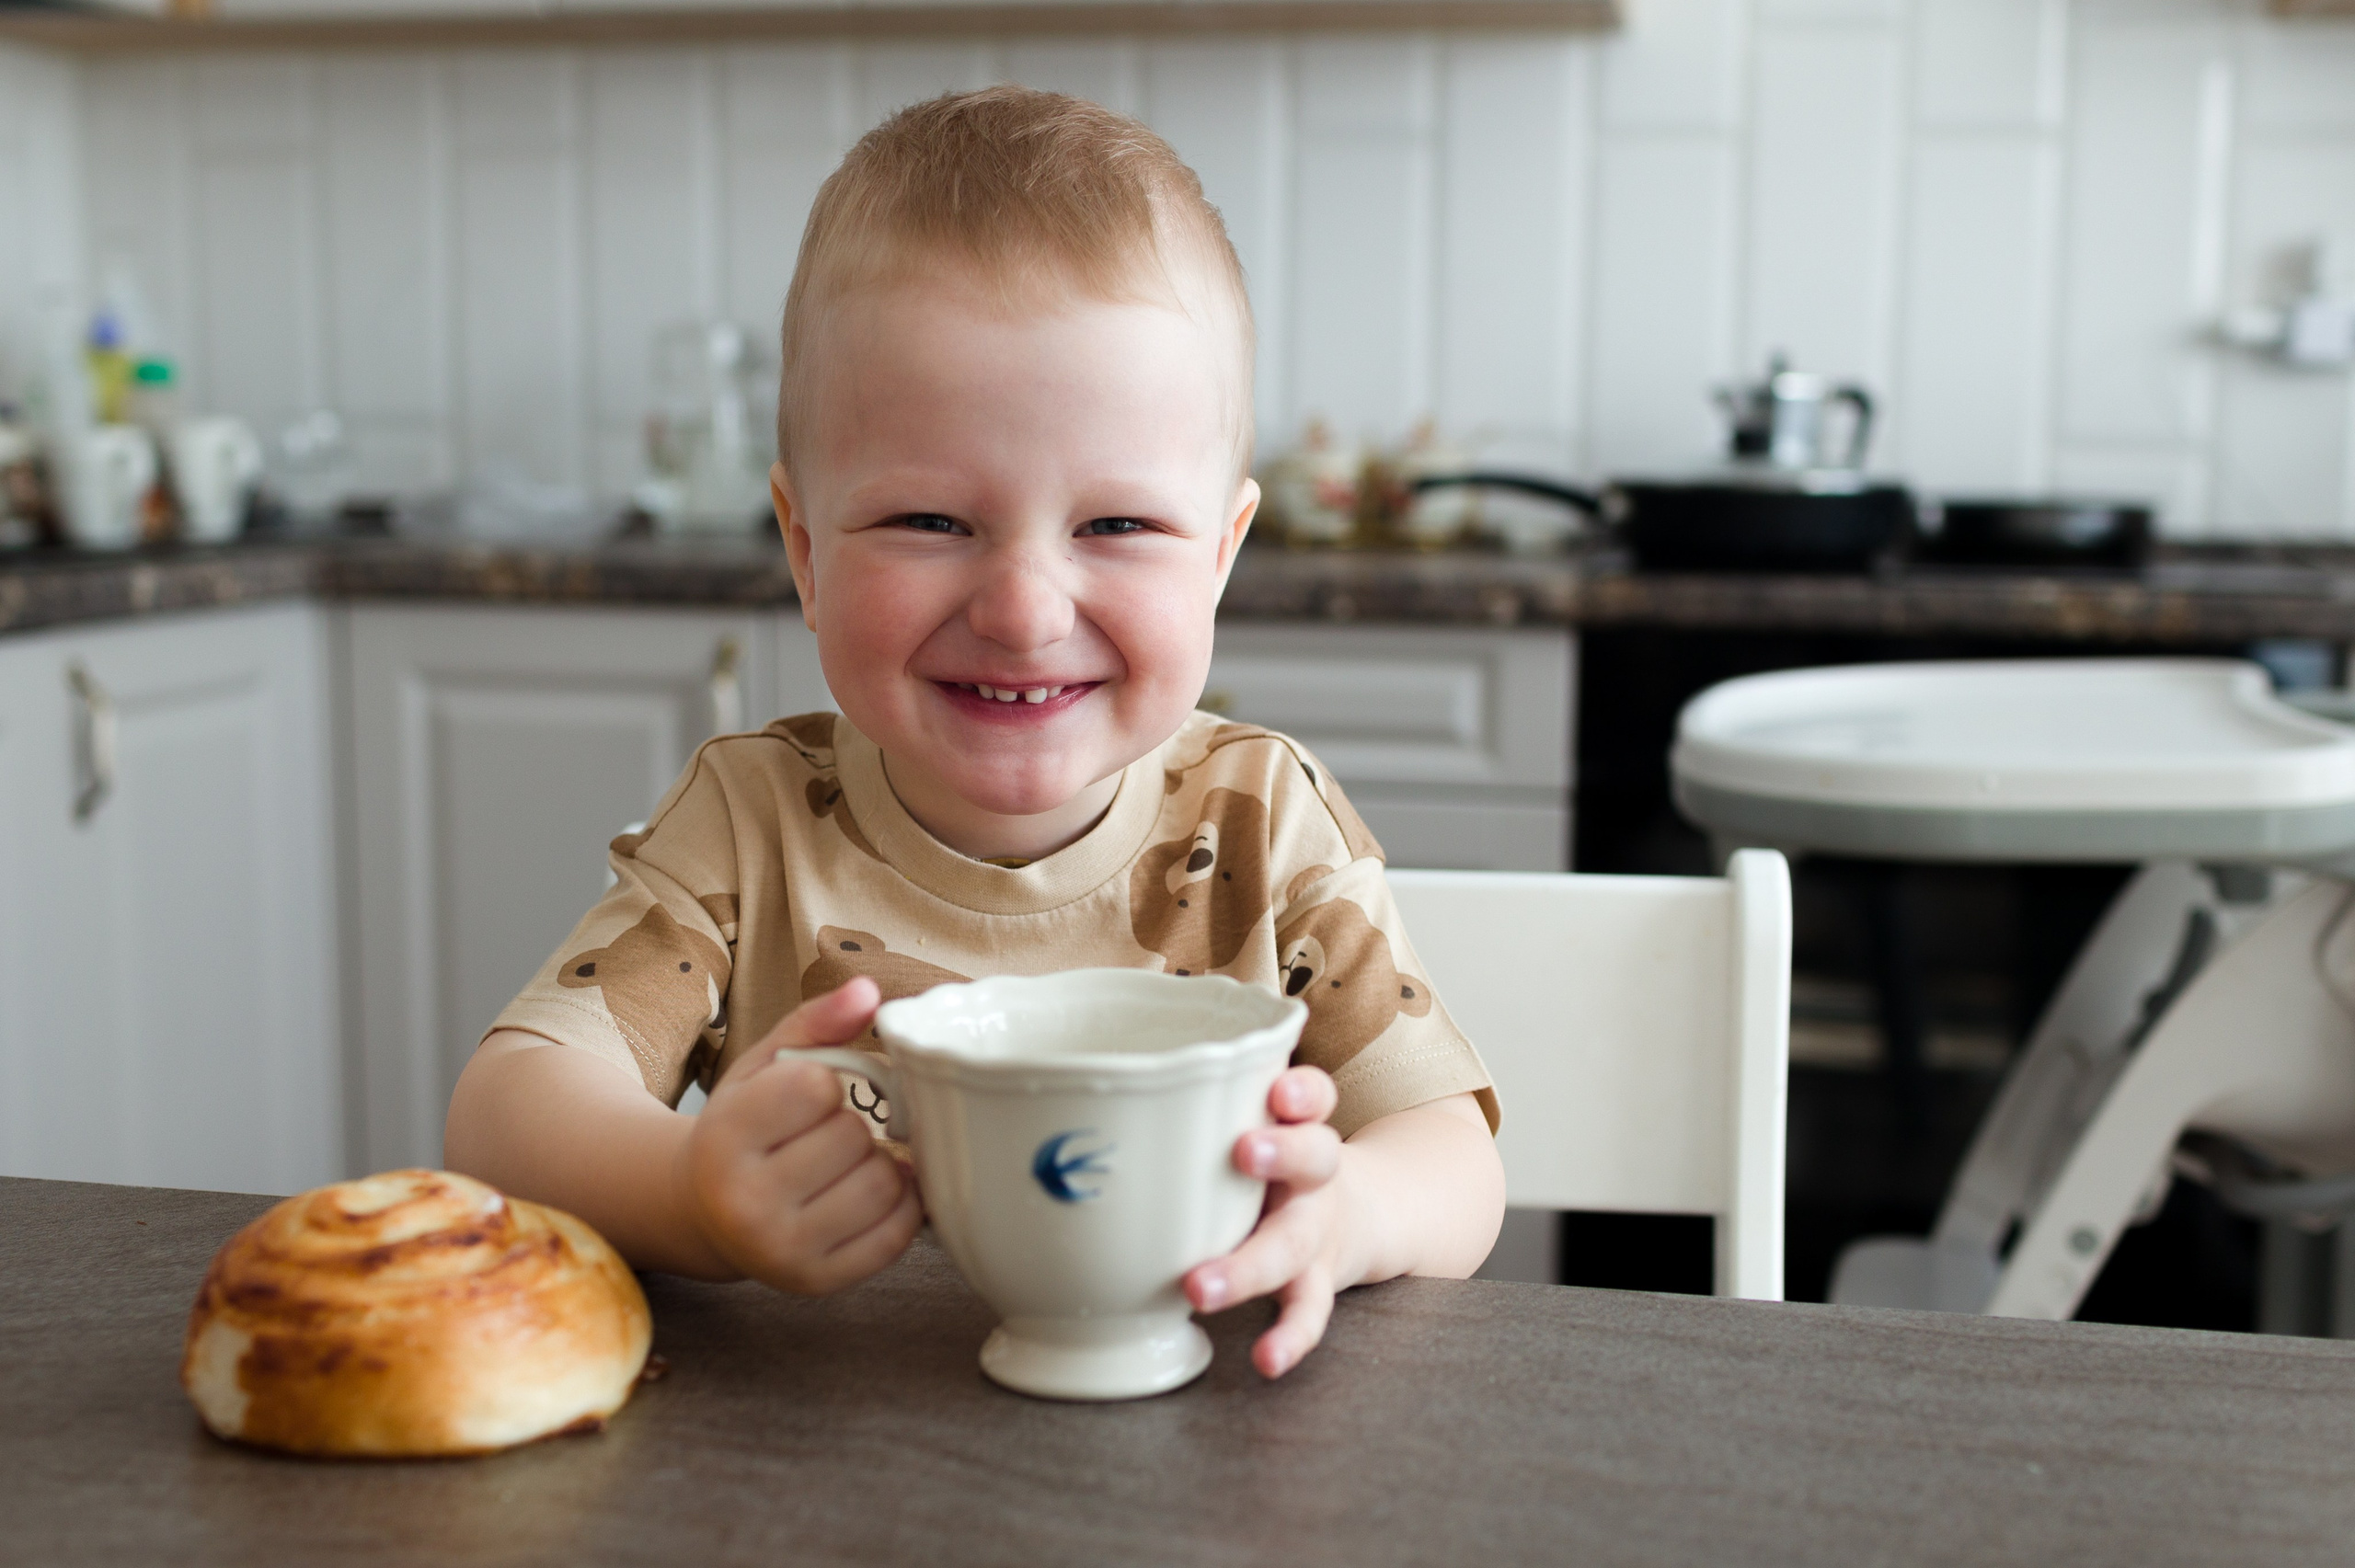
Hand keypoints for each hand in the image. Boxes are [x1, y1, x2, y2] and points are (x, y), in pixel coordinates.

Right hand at [676, 977, 922, 1294]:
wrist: (704, 1213)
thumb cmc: (743, 1129)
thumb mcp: (762, 1066)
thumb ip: (815, 1022)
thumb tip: (869, 991)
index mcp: (723, 1139)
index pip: (814, 1088)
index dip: (822, 1083)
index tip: (803, 1096)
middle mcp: (746, 1203)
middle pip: (852, 1137)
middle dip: (849, 1125)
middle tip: (821, 1135)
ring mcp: (782, 1251)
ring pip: (883, 1183)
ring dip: (877, 1164)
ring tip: (842, 1166)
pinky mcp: (818, 1282)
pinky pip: (898, 1232)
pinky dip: (898, 1204)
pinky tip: (866, 1193)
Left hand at [1182, 1066, 1356, 1378]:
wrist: (1353, 1217)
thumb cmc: (1271, 1167)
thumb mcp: (1253, 1126)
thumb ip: (1193, 1117)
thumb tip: (1067, 1113)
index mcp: (1296, 1127)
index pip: (1312, 1095)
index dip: (1299, 1092)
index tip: (1275, 1091)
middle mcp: (1312, 1176)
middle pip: (1314, 1158)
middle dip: (1281, 1153)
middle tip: (1242, 1152)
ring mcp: (1314, 1231)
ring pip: (1295, 1244)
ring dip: (1251, 1266)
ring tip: (1202, 1289)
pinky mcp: (1314, 1281)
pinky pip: (1309, 1311)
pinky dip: (1290, 1337)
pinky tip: (1266, 1359)